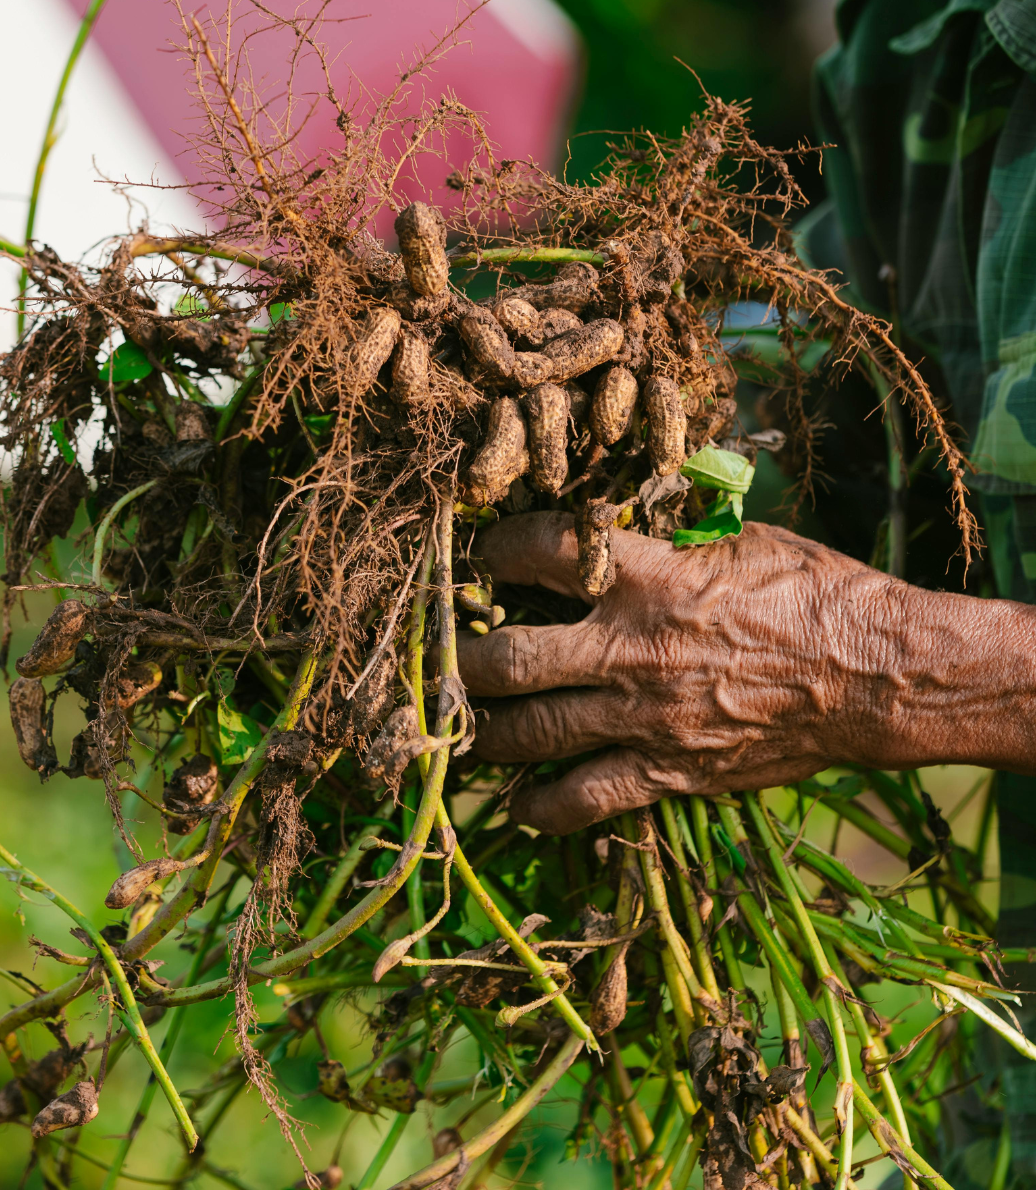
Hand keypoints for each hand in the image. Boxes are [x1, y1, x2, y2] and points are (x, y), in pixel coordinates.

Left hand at [456, 513, 1035, 833]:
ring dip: (482, 731)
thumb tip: (619, 511)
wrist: (874, 677)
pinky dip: (539, 808)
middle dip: (462, 657)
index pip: (540, 552)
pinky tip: (517, 803)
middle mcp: (631, 649)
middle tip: (445, 651)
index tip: (482, 553)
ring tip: (462, 723)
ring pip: (529, 735)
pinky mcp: (667, 772)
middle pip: (509, 659)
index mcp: (649, 578)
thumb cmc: (814, 592)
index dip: (495, 548)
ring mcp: (644, 718)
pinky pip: (582, 801)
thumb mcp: (740, 537)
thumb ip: (668, 533)